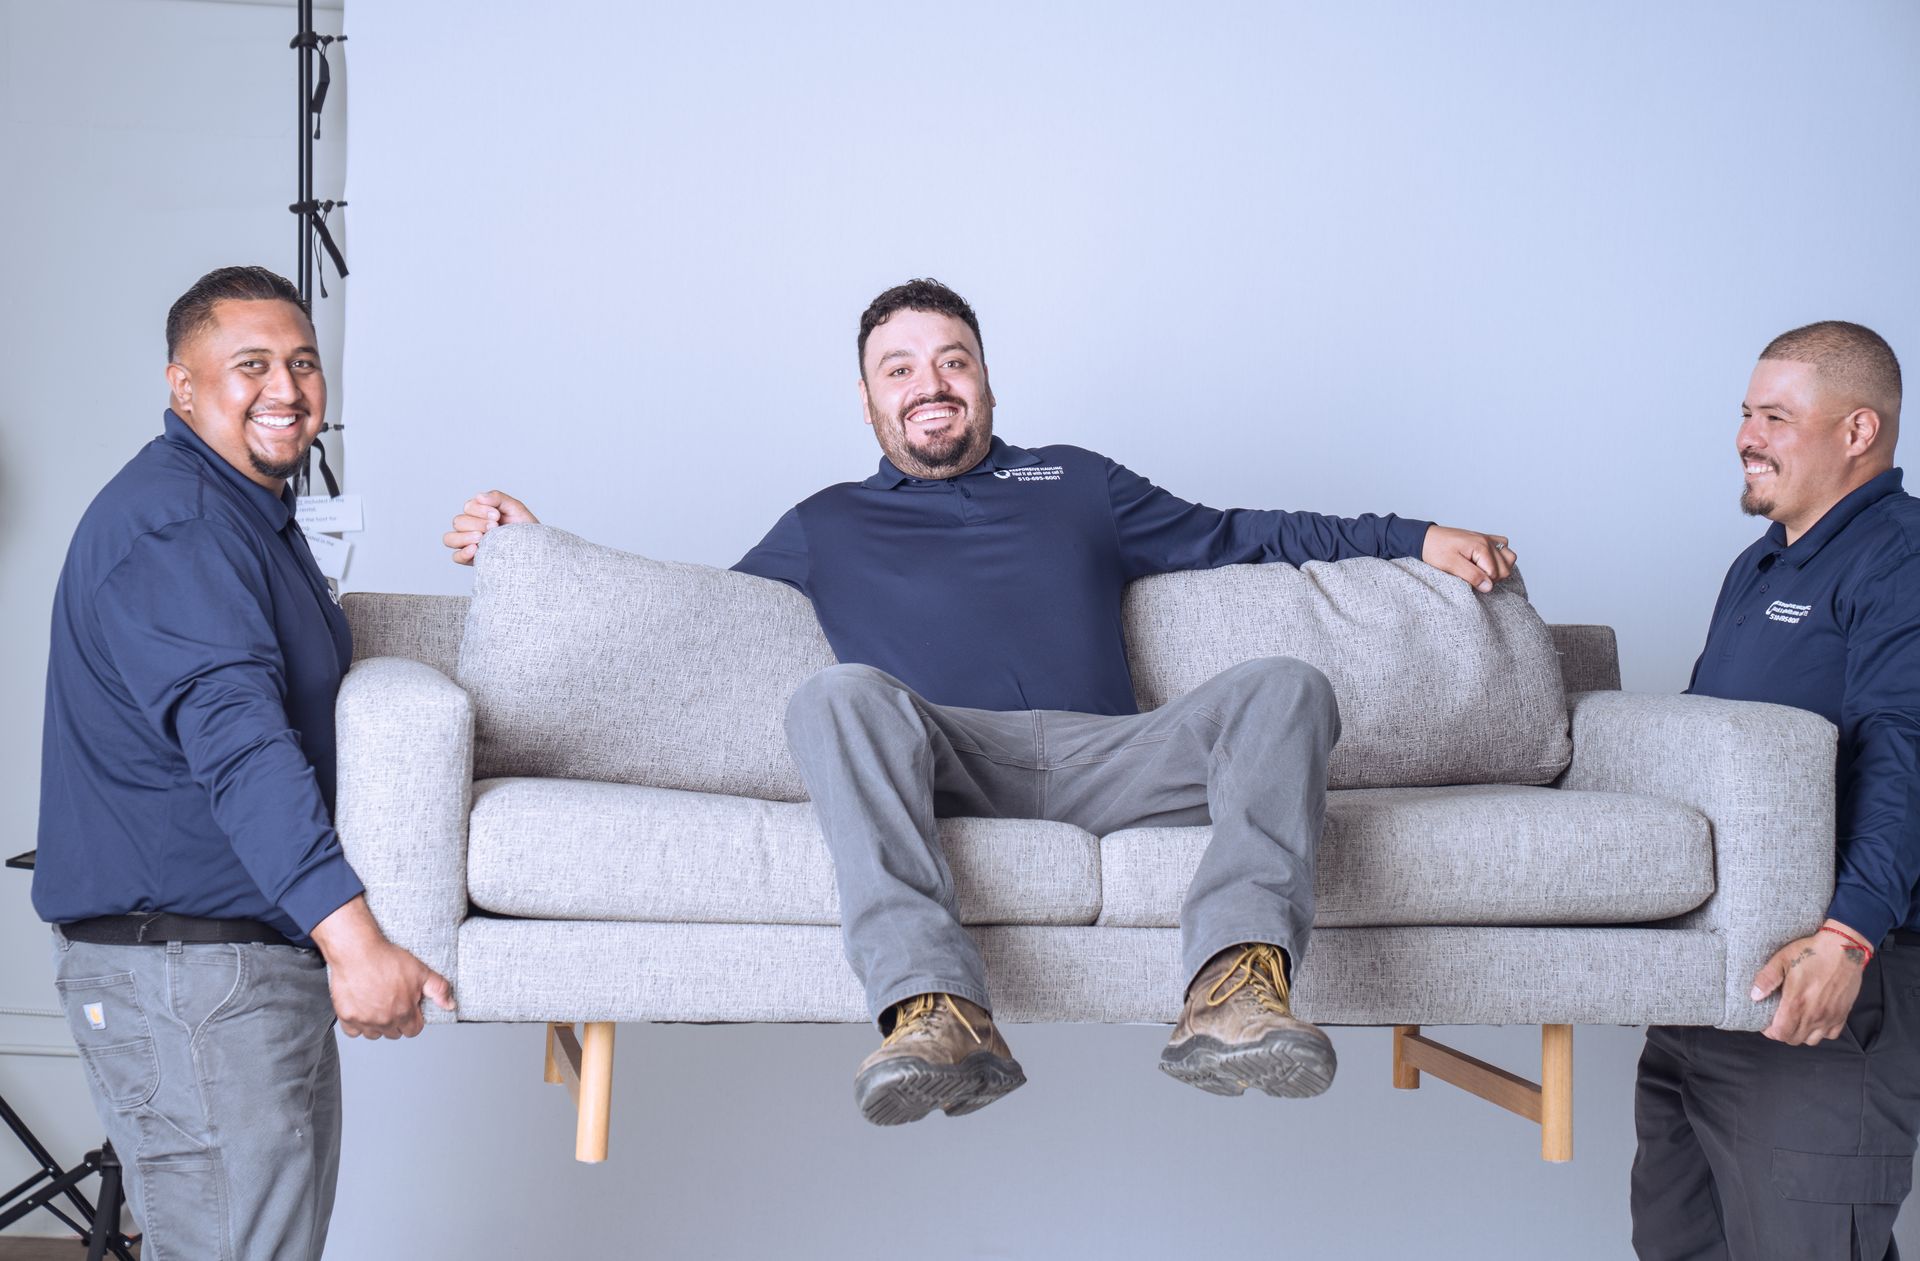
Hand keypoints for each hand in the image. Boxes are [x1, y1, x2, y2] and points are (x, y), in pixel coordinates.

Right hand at [309, 896, 454, 1038]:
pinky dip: (357, 1024)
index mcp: (404, 1013)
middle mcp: (384, 1021)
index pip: (413, 1031)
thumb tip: (450, 1005)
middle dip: (396, 1022)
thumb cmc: (387, 959)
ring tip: (377, 1006)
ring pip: (373, 1034)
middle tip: (392, 1003)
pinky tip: (362, 1009)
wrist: (357, 951)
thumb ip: (439, 990)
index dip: (413, 1019)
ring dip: (377, 1025)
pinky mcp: (346, 1016)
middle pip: (394, 1033)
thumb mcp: (421, 971)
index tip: (409, 1007)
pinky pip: (352, 1031)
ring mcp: (364, 1020)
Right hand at [443, 490, 538, 564]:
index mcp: (480, 513)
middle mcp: (472, 527)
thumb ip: (498, 498)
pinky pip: (456, 557)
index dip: (480, 510)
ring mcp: (470, 544)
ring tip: (482, 538)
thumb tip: (479, 496)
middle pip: (458, 521)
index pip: (468, 507)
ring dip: (464, 536)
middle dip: (477, 523)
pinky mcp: (473, 559)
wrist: (535, 550)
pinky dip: (462, 552)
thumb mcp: (515, 508)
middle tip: (494, 527)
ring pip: (450, 538)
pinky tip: (475, 549)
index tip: (497, 516)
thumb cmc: (525, 529)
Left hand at [1421, 525, 1515, 593]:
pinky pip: (1504, 546)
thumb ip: (1471, 575)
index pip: (1495, 574)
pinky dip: (1500, 556)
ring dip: (1499, 568)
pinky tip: (1486, 562)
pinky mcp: (1485, 538)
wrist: (1425, 538)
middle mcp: (1488, 541)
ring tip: (1481, 571)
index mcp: (1481, 546)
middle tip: (1474, 578)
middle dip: (1492, 578)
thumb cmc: (1435, 550)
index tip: (1469, 581)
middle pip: (1506, 568)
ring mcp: (1488, 539)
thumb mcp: (1451, 565)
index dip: (1483, 582)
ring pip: (1510, 558)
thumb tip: (1489, 587)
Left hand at [1750, 918, 1869, 1044]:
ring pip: (1812, 1040)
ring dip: (1801, 1034)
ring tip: (1795, 1021)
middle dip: (1782, 1033)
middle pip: (1794, 1039)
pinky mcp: (1843, 1014)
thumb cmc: (1812, 952)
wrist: (1845, 948)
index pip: (1780, 1033)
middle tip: (1778, 1020)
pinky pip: (1831, 1034)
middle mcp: (1814, 1014)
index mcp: (1797, 1003)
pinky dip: (1821, 1032)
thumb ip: (1767, 978)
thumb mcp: (1782, 959)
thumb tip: (1754, 996)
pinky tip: (1814, 1019)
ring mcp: (1830, 1016)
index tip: (1766, 1023)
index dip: (1770, 1031)